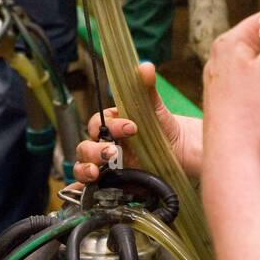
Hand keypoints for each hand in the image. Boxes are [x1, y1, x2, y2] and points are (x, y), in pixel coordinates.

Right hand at [73, 62, 202, 182]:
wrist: (180, 155)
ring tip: (97, 172)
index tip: (132, 127)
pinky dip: (79, 190)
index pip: (99, 123)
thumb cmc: (165, 128)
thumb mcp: (156, 109)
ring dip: (85, 169)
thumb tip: (145, 66)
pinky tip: (78, 193)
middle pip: (86, 147)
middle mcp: (105, 145)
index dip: (111, 125)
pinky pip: (88, 188)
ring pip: (83, 166)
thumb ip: (148, 89)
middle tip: (113, 153)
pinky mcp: (112, 184)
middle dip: (95, 150)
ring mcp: (107, 166)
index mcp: (112, 125)